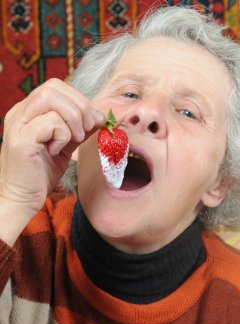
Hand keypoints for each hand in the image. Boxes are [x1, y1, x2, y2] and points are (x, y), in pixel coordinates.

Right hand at [0, 78, 104, 216]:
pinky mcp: (21, 140)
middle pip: (53, 87)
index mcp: (29, 111)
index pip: (56, 87)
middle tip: (88, 129)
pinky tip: (56, 151)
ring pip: (51, 98)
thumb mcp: (65, 145)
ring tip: (74, 140)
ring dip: (73, 119)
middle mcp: (20, 113)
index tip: (94, 121)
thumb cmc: (41, 174)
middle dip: (80, 106)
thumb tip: (100, 116)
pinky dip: (63, 135)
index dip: (80, 100)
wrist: (22, 200)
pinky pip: (51, 122)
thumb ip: (79, 128)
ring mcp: (18, 124)